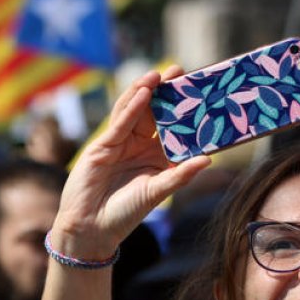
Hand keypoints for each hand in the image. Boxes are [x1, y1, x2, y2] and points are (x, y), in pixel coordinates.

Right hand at [50, 68, 206, 257]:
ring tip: (161, 75)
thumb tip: (208, 159)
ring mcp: (122, 143)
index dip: (184, 112)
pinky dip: (132, 106)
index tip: (201, 94)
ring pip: (135, 111)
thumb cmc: (126, 213)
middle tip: (181, 71)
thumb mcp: (157, 192)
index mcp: (157, 157)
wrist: (91, 228)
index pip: (173, 129)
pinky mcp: (104, 145)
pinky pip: (120, 122)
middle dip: (166, 93)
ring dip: (147, 92)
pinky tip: (144, 92)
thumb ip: (181, 175)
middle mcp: (141, 146)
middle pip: (155, 114)